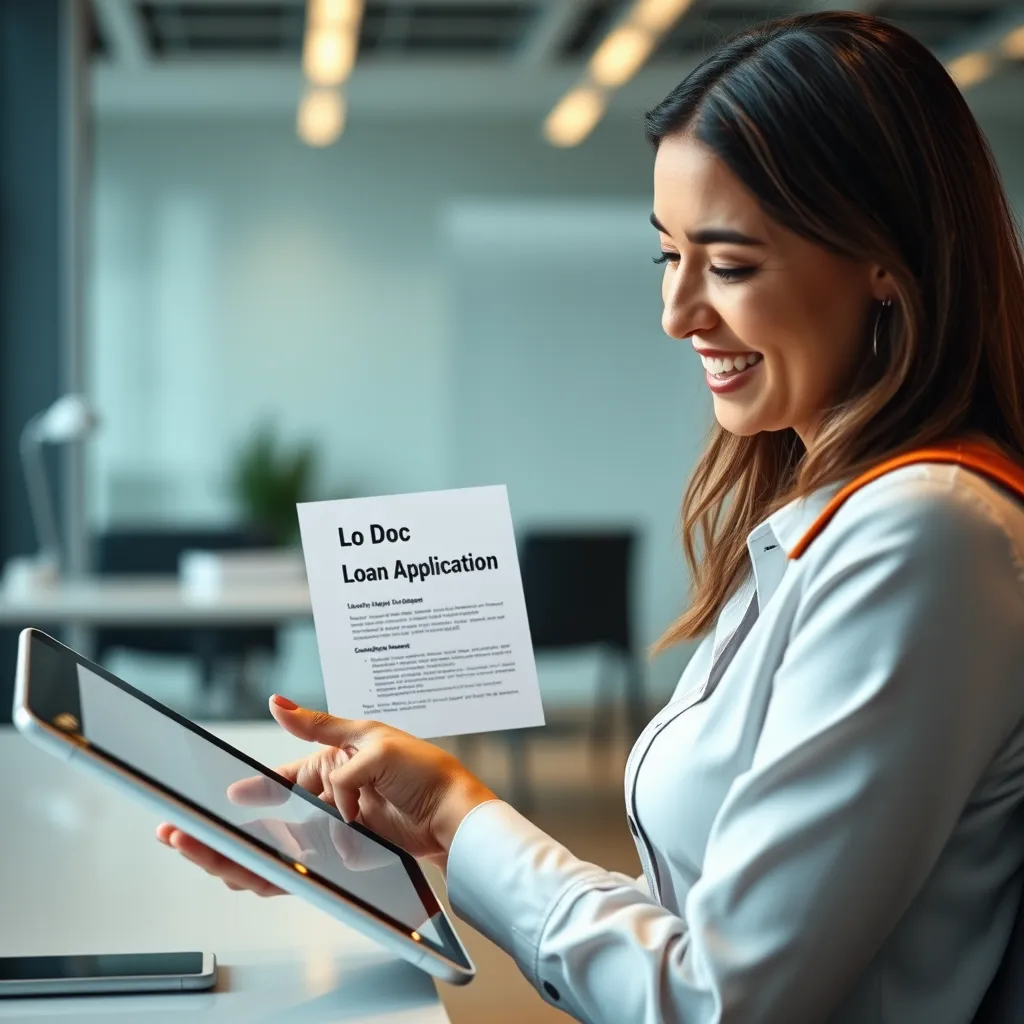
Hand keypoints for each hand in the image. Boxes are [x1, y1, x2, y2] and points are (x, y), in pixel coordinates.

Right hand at [156, 695, 496, 895]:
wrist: (454, 815)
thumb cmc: (421, 770)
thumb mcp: (368, 739)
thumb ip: (317, 730)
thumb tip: (277, 702)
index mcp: (325, 769)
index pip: (270, 785)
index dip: (236, 795)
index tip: (201, 800)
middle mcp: (322, 804)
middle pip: (260, 823)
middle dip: (218, 831)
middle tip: (178, 835)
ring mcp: (330, 836)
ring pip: (271, 851)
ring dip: (232, 856)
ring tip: (198, 855)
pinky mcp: (341, 862)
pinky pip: (297, 872)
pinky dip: (267, 876)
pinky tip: (238, 875)